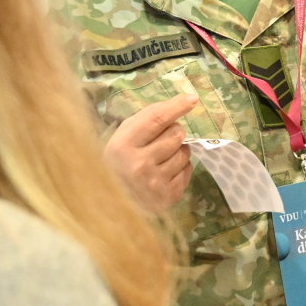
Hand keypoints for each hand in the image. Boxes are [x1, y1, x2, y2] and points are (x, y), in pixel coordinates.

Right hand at [104, 94, 197, 211]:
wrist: (113, 206)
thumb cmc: (118, 165)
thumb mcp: (121, 139)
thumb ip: (145, 121)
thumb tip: (178, 104)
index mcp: (123, 145)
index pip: (156, 119)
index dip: (176, 106)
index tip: (192, 99)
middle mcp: (139, 164)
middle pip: (176, 134)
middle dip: (174, 132)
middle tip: (163, 138)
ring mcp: (155, 182)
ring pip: (185, 152)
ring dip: (179, 150)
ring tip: (163, 157)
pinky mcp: (169, 196)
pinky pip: (188, 170)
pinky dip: (181, 167)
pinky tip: (166, 171)